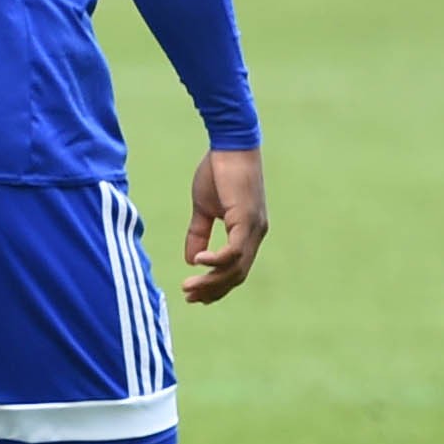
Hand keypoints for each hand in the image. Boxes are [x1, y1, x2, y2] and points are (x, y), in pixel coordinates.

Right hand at [181, 148, 266, 301]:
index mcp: (247, 232)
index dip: (216, 285)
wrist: (230, 145)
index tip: (195, 295)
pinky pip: (234, 250)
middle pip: (237, 275)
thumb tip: (191, 260)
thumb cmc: (217, 172)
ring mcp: (253, 228)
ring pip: (236, 267)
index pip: (235, 269)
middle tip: (190, 298)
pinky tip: (198, 262)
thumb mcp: (203, 208)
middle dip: (213, 290)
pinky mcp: (246, 219)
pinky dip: (216, 260)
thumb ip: (198, 233)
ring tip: (188, 287)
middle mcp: (255, 234)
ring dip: (211, 281)